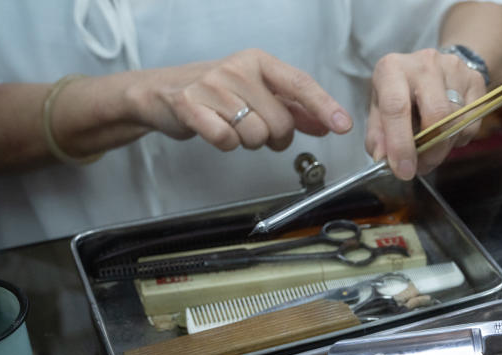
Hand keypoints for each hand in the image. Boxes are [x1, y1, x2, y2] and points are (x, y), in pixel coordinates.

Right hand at [126, 48, 352, 150]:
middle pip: (280, 121)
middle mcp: (237, 69)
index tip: (342, 125)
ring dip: (248, 142)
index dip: (324, 106)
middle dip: (275, 137)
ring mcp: (212, 86)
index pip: (300, 84)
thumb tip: (328, 122)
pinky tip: (216, 131)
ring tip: (233, 127)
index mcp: (259, 63)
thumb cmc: (215, 93)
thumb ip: (294, 108)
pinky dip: (225, 144)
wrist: (159, 92)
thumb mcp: (257, 93)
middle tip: (258, 130)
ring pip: (255, 134)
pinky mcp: (190, 105)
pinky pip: (226, 139)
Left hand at [366, 48, 485, 179]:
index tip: (404, 171)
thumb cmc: (401, 90)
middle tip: (422, 167)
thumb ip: (378, 135)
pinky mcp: (475, 80)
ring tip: (432, 150)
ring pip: (457, 122)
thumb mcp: (379, 107)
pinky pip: (472, 122)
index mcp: (393, 68)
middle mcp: (424, 64)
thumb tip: (384, 159)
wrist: (433, 67)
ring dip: (444, 148)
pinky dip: (460, 138)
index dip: (401, 144)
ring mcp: (453, 69)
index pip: (396, 107)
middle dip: (431, 151)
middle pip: (436, 115)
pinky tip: (447, 133)